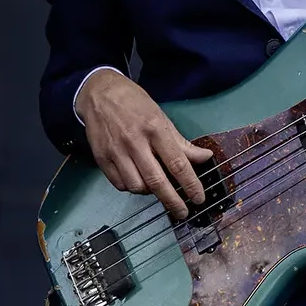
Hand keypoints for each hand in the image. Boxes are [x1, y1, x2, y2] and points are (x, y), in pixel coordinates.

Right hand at [75, 69, 212, 218]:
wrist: (100, 93)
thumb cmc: (136, 104)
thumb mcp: (162, 117)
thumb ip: (182, 142)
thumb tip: (205, 157)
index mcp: (155, 129)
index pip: (177, 163)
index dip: (190, 183)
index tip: (199, 198)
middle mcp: (135, 143)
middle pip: (156, 181)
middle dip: (172, 201)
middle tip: (183, 212)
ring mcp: (116, 152)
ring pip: (136, 187)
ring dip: (150, 193)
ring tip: (158, 189)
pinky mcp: (101, 159)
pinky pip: (119, 184)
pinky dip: (132, 187)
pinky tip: (138, 181)